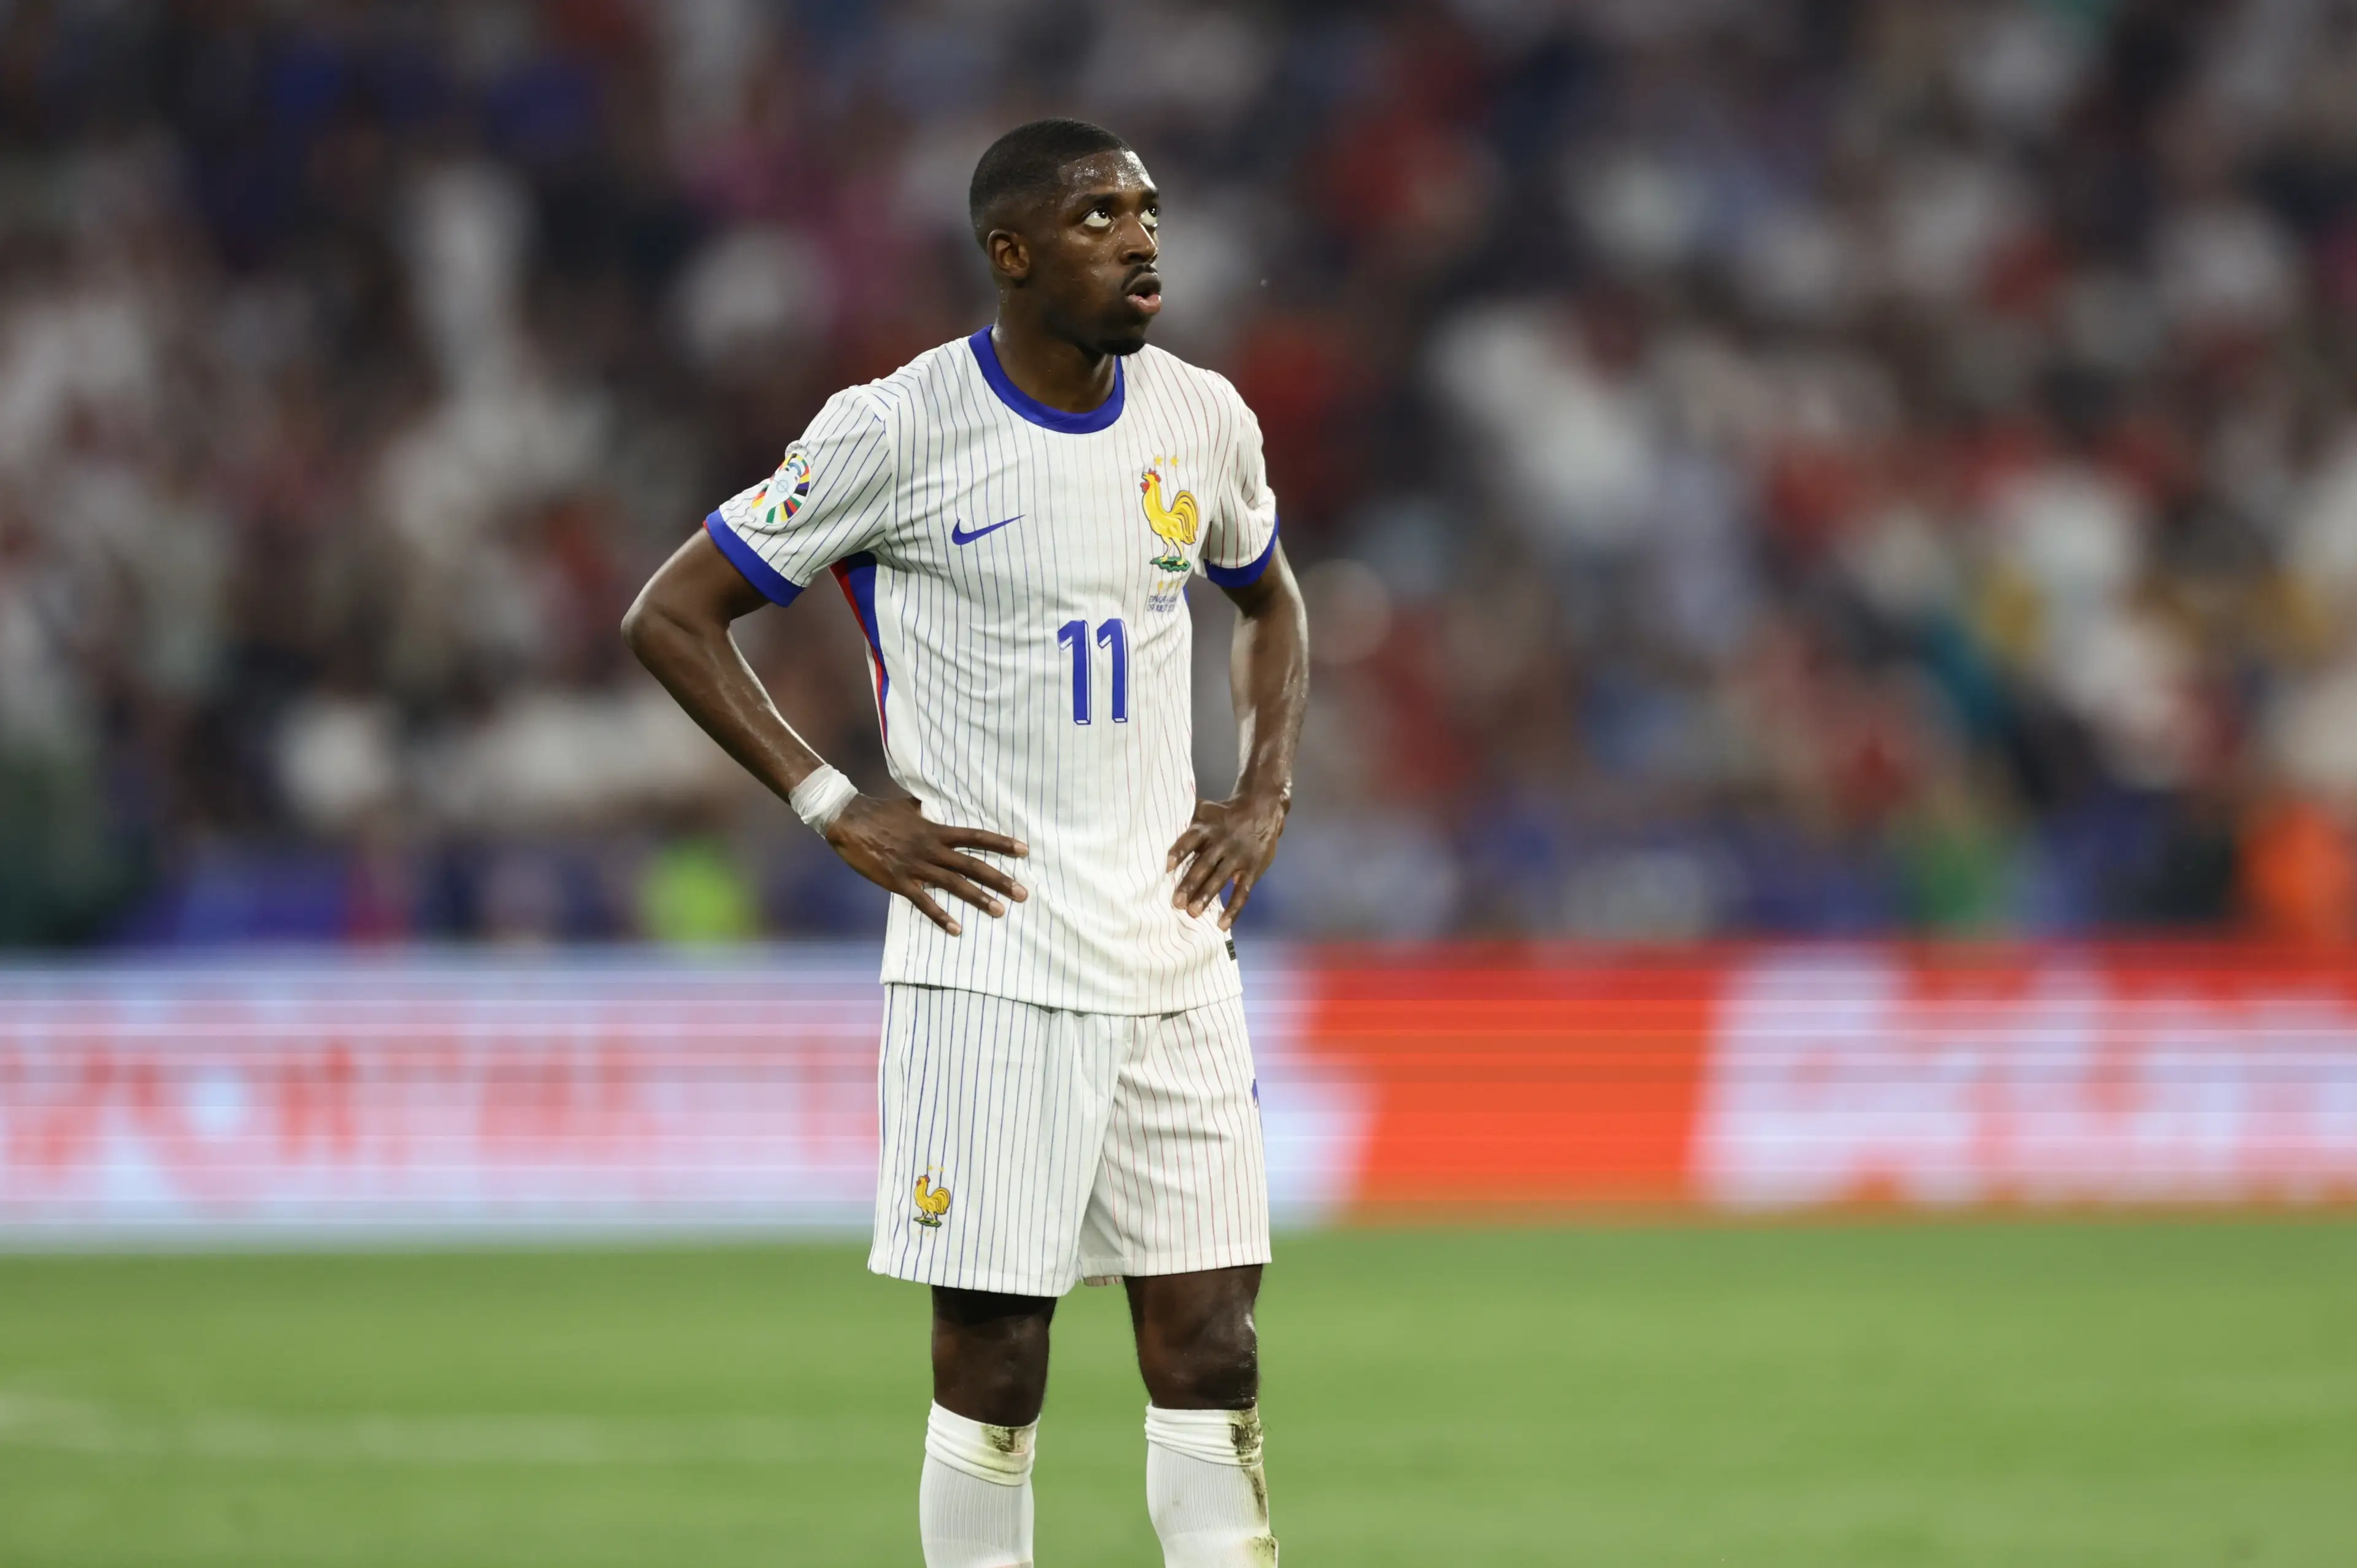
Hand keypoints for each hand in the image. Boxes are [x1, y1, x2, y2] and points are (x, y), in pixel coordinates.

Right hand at [824, 795, 1028, 935]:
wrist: (848, 820)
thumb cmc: (879, 812)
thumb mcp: (909, 806)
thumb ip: (927, 810)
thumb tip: (936, 805)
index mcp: (936, 830)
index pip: (976, 837)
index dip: (1001, 844)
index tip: (1025, 851)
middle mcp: (931, 849)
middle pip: (973, 865)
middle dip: (1000, 879)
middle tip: (1023, 893)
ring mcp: (916, 866)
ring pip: (954, 885)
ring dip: (978, 899)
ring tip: (1000, 911)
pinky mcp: (899, 882)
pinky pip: (923, 902)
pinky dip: (940, 916)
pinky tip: (956, 929)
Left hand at [1166, 789, 1290, 930]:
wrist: (1261, 810)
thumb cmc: (1224, 815)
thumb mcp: (1205, 810)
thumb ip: (1185, 818)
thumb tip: (1155, 825)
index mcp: (1206, 829)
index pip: (1190, 840)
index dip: (1179, 852)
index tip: (1167, 866)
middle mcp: (1221, 843)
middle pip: (1204, 864)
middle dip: (1190, 883)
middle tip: (1176, 903)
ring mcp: (1238, 857)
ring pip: (1221, 879)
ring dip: (1207, 896)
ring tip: (1193, 913)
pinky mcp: (1252, 870)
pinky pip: (1242, 892)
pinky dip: (1233, 910)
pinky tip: (1222, 924)